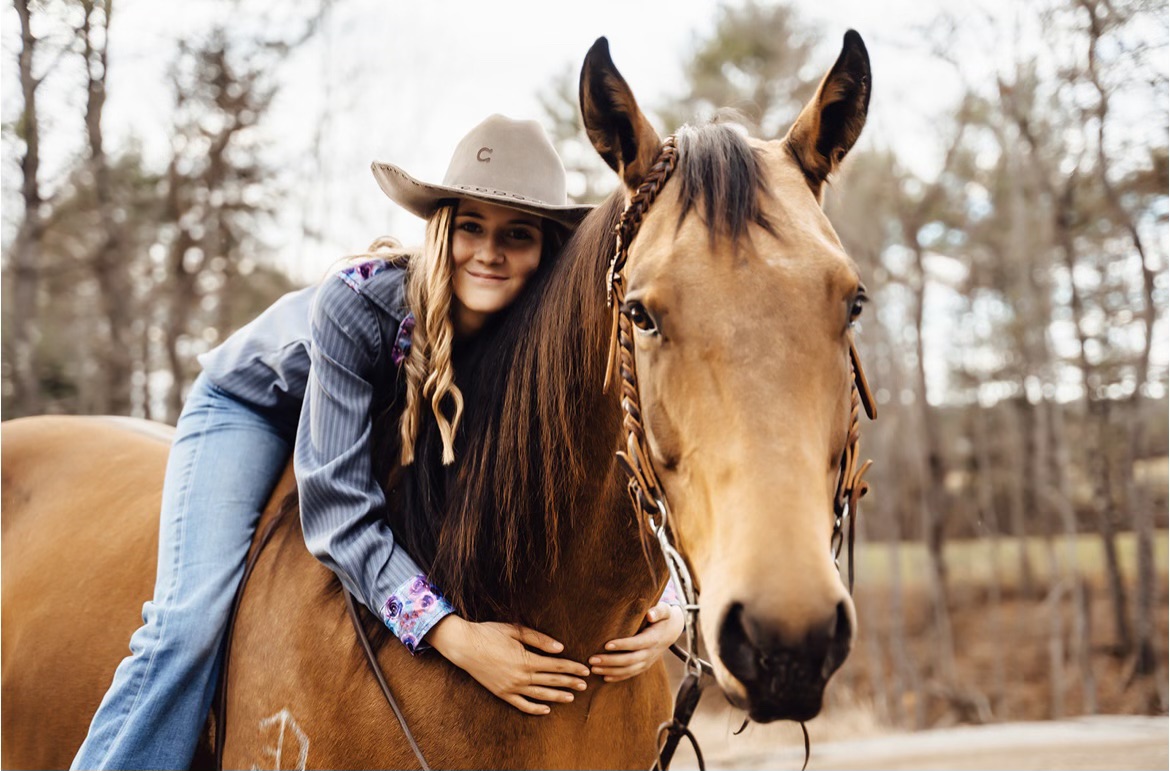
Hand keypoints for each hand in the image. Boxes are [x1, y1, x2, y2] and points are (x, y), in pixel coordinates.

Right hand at [427, 615, 590, 714]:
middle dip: (570, 682)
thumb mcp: (515, 630)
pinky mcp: (502, 693)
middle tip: (585, 685)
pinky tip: (546, 709)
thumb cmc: (489, 633)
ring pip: (540, 694)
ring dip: (557, 696)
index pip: (556, 666)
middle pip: (551, 680)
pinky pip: (522, 704)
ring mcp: (511, 687)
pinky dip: (535, 708)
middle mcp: (520, 676)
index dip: (572, 668)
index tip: (585, 670)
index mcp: (526, 659)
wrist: (463, 646)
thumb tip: (559, 648)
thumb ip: (539, 640)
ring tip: (571, 697)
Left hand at [589, 603, 684, 682]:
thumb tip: (650, 614)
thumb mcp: (665, 611)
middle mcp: (650, 653)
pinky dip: (617, 677)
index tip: (606, 645)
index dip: (622, 645)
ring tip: (593, 669)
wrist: (672, 631)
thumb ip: (659, 611)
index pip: (636, 644)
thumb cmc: (663, 618)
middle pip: (629, 660)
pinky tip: (604, 677)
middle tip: (592, 660)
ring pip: (628, 670)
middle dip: (610, 661)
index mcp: (653, 639)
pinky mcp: (644, 666)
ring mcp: (647, 662)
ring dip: (610, 671)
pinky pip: (630, 674)